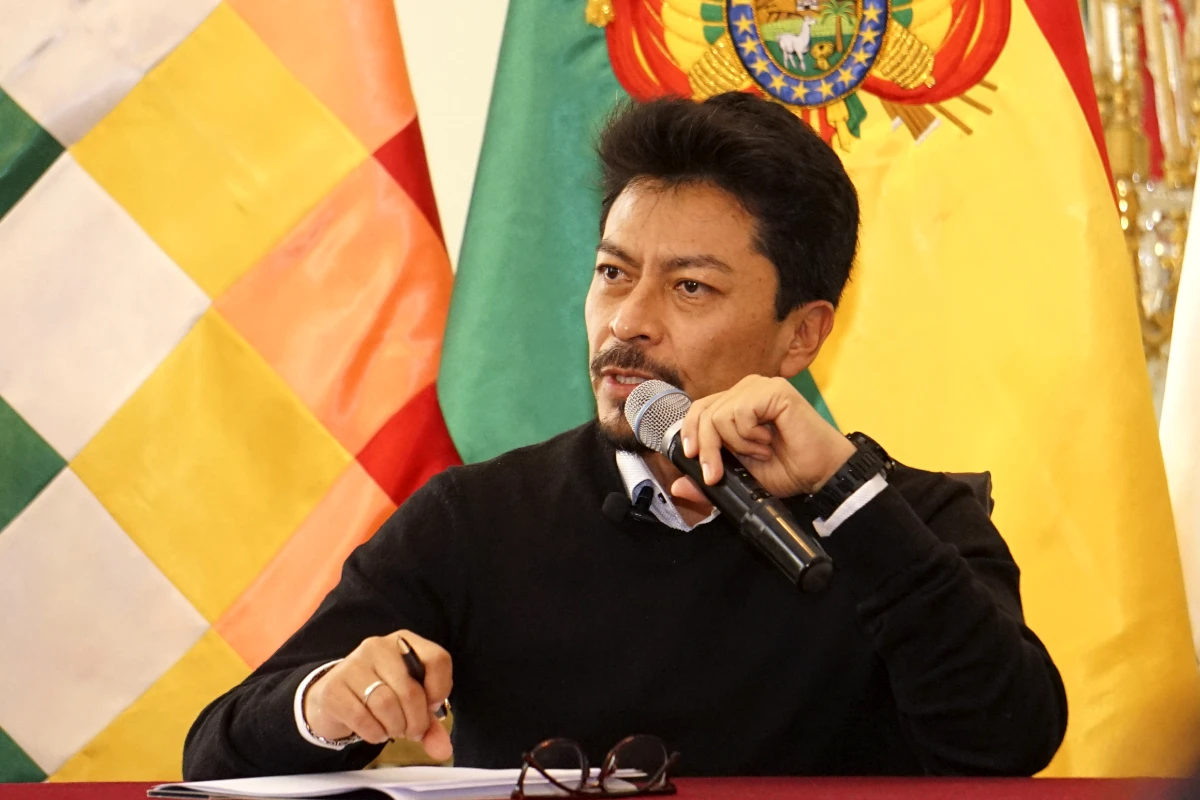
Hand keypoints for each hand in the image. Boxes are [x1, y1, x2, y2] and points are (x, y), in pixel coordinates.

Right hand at [303, 630, 451, 759]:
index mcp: (405, 642)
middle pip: (410, 690)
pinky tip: (376, 732)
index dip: (440, 689)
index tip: (432, 707)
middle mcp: (379, 647)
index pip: (437, 659)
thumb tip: (442, 750)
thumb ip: (430, 723)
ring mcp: (353, 665)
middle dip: (416, 721)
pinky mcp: (334, 689)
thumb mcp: (409, 701)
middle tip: (412, 732)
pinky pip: (361, 718)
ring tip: (393, 730)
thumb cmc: (381, 693)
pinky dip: (374, 733)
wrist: (336, 696)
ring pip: (385, 704)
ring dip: (395, 728)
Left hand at [670, 375, 856, 502]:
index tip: (692, 459)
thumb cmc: (786, 470)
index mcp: (736, 404)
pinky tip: (769, 442)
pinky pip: (740, 413)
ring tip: (761, 452)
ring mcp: (760, 387)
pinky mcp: (774, 390)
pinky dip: (749, 436)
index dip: (690, 433)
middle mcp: (746, 390)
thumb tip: (677, 487)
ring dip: (738, 444)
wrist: (820, 474)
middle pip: (704, 412)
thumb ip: (708, 480)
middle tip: (717, 474)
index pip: (699, 409)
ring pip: (719, 415)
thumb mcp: (738, 478)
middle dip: (707, 449)